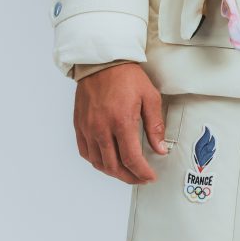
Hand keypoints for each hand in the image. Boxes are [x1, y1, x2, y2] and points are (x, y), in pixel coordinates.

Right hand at [73, 62, 166, 184]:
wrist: (102, 62)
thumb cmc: (126, 76)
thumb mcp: (149, 96)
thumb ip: (155, 125)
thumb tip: (160, 149)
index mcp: (121, 121)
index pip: (131, 159)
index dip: (142, 173)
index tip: (150, 177)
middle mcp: (102, 128)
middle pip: (114, 166)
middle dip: (129, 177)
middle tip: (140, 178)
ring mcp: (88, 128)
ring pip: (98, 163)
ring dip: (113, 172)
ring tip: (126, 172)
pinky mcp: (79, 126)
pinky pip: (85, 152)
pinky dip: (97, 162)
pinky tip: (107, 161)